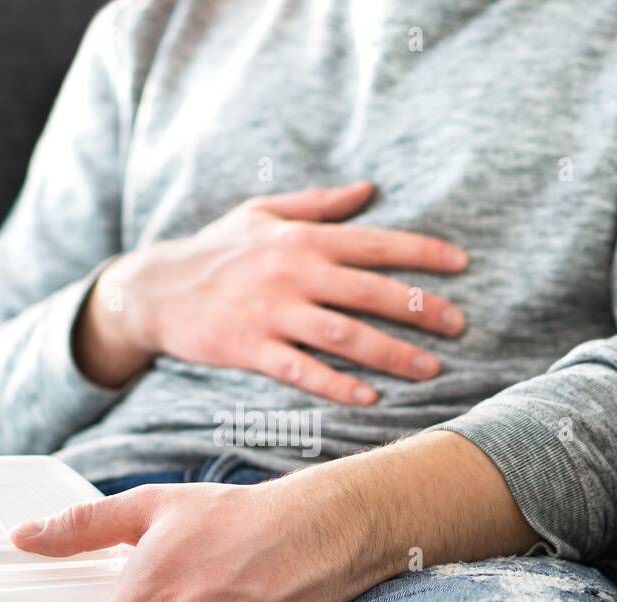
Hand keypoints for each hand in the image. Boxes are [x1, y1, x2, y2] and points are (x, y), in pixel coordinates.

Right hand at [72, 181, 468, 402]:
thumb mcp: (262, 212)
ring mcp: (270, 313)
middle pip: (370, 292)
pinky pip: (302, 371)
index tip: (462, 265)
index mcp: (300, 238)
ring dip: (391, 353)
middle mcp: (291, 272)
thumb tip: (369, 189)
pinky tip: (370, 398)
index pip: (375, 243)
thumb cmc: (215, 250)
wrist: (153, 289)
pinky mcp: (250, 349)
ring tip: (430, 369)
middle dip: (420, 309)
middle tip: (460, 326)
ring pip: (344, 335)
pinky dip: (338, 385)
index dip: (422, 253)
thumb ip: (318, 204)